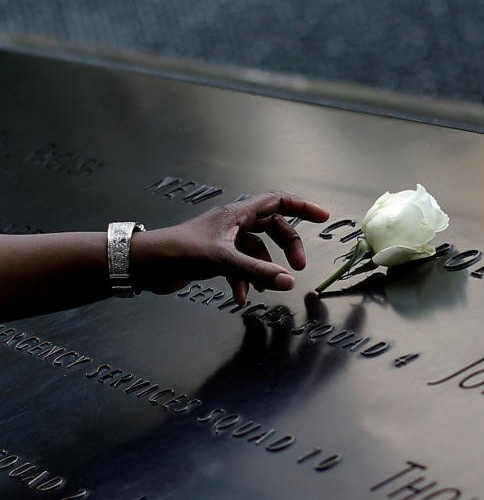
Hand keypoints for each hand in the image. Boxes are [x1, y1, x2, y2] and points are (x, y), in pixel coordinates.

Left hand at [131, 191, 328, 302]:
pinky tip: (241, 297)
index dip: (302, 207)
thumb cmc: (178, 251)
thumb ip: (257, 272)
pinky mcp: (214, 257)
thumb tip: (289, 281)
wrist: (144, 264)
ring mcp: (224, 240)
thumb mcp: (223, 260)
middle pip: (272, 228)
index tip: (322, 217)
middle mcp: (233, 224)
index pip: (278, 202)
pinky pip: (240, 266)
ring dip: (264, 268)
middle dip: (287, 246)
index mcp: (237, 214)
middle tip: (298, 266)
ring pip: (256, 250)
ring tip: (267, 287)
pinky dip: (245, 281)